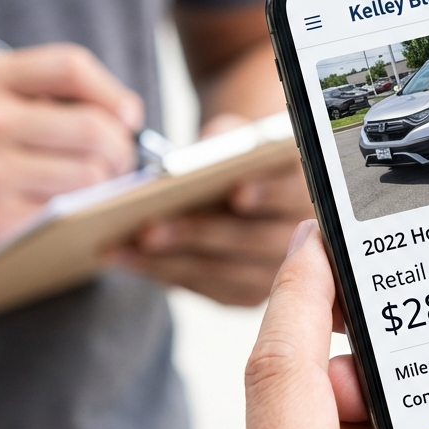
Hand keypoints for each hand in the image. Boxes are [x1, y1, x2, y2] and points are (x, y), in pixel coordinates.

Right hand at [0, 45, 141, 282]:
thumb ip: (39, 95)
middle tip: (119, 163)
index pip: (70, 65)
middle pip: (95, 128)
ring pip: (91, 175)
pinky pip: (69, 213)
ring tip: (94, 189)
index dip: (113, 92)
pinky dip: (82, 214)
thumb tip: (123, 113)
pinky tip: (71, 213)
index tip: (127, 116)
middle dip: (122, 149)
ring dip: (107, 186)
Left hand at [118, 113, 312, 305]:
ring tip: (121, 248)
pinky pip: (205, 288)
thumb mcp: (240, 134)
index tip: (238, 192)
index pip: (292, 195)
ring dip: (167, 261)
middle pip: (251, 242)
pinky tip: (130, 261)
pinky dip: (165, 274)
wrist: (249, 181)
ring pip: (222, 273)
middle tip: (150, 229)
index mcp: (306, 194)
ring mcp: (273, 274)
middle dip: (197, 234)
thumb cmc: (242, 156)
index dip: (267, 194)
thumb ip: (231, 136)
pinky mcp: (245, 294)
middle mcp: (301, 242)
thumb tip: (206, 149)